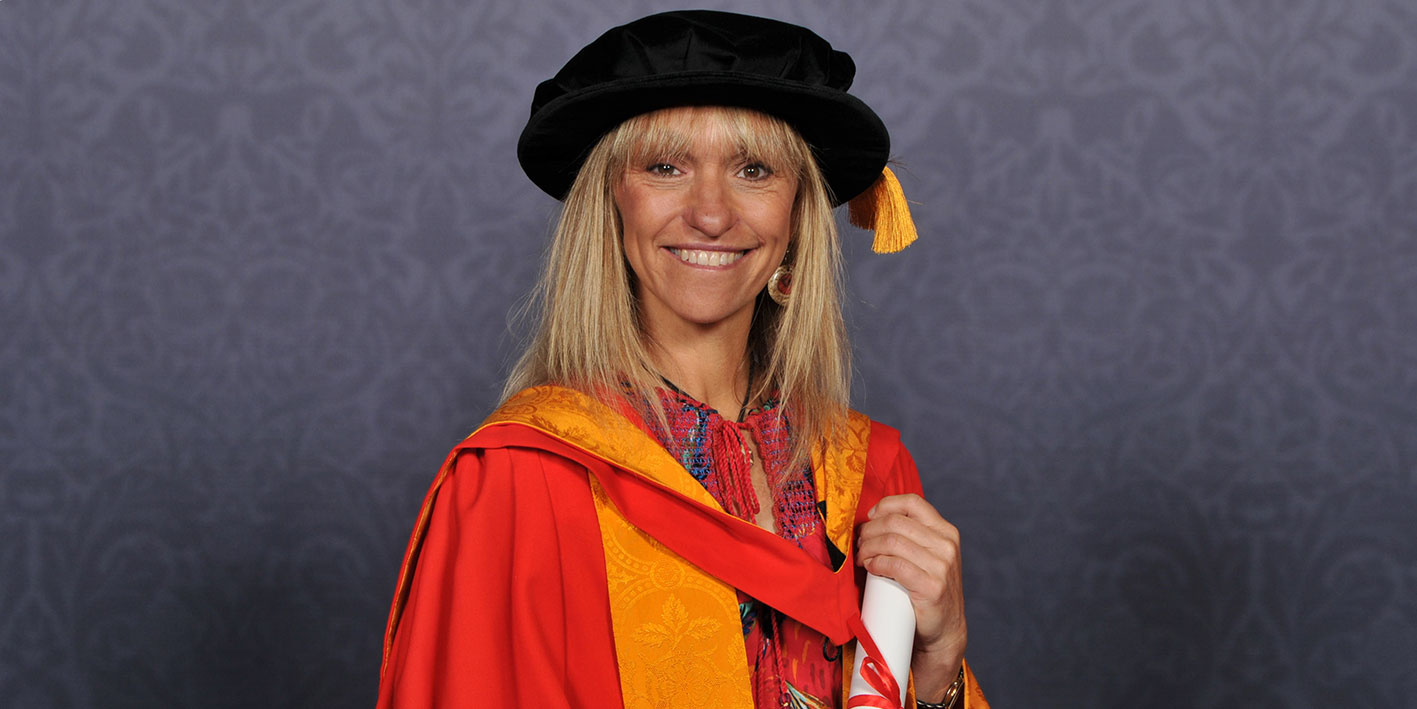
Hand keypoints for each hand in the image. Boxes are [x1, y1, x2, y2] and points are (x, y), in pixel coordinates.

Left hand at [855, 494, 966, 700]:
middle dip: (869, 531)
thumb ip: (912, 536)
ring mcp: (942, 566)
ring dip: (868, 547)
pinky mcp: (932, 587)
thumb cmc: (927, 590)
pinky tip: (870, 567)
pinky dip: (876, 563)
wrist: (943, 631)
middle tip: (859, 544)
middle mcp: (947, 545)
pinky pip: (895, 565)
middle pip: (896, 522)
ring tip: (861, 558)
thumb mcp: (928, 556)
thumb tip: (872, 519)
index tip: (869, 518)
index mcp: (946, 532)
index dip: (885, 506)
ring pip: (892, 542)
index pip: (912, 502)